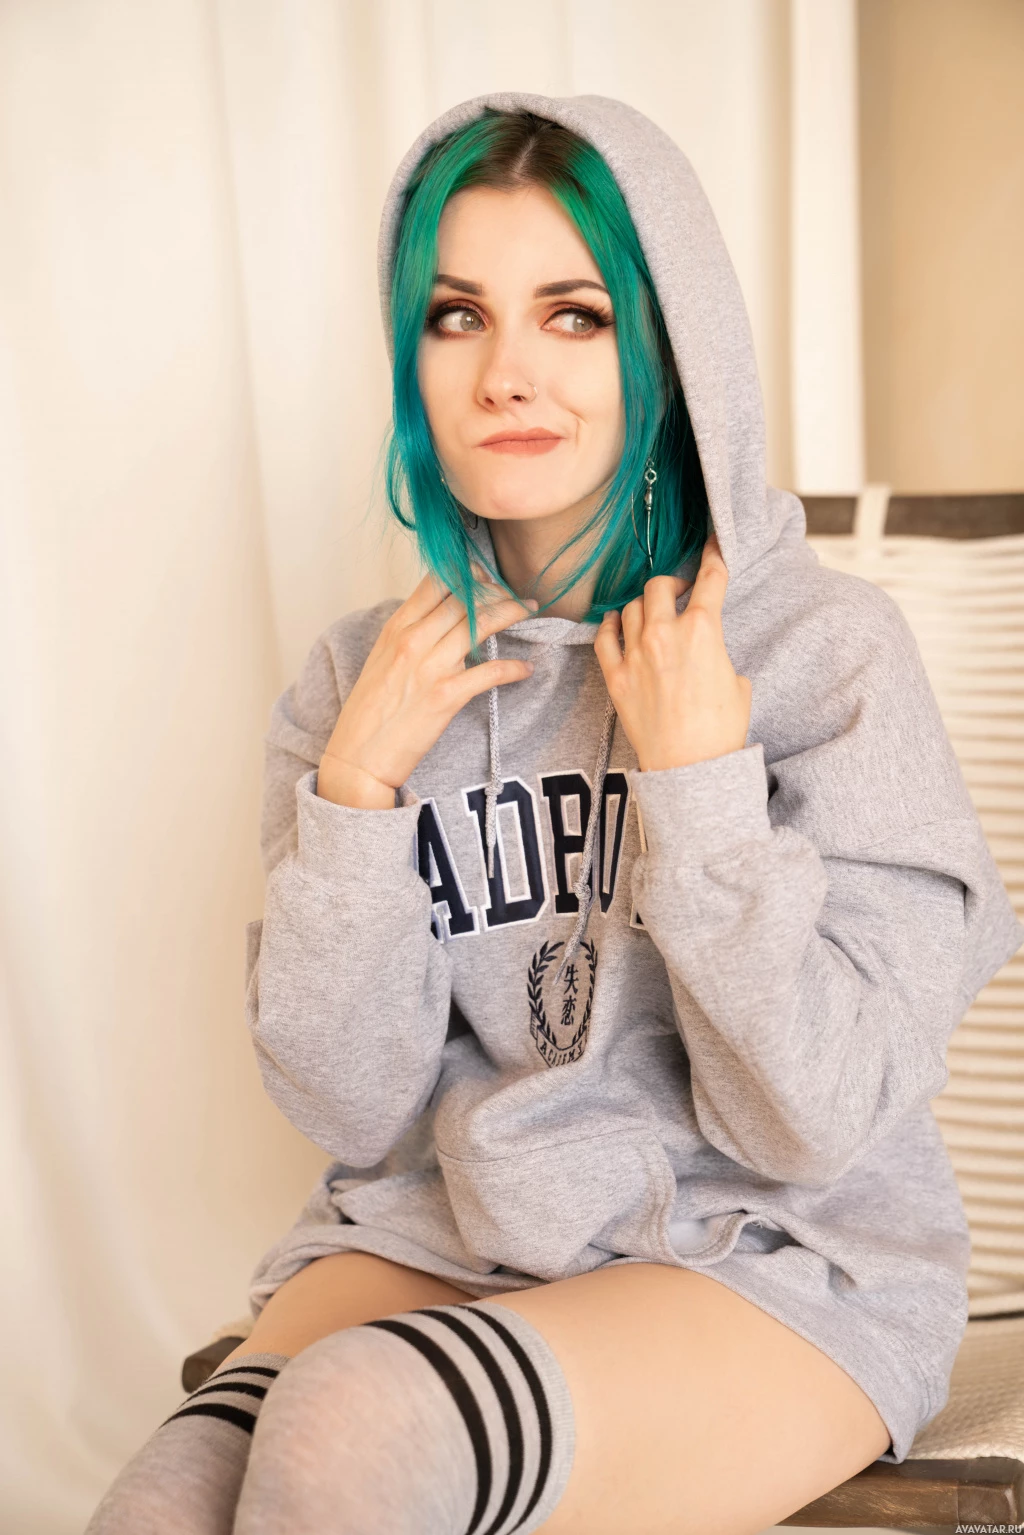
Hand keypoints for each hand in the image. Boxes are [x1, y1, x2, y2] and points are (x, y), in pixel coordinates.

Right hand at [318, 568, 535, 807]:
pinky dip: (513, 668)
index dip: (466, 572)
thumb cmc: (368, 713)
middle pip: (464, 598)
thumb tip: (436, 619)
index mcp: (395, 628)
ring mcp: (431, 666)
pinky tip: (526, 668)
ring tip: (530, 609)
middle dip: (496, 590)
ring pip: (481, 624)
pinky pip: (490, 672)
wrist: (358, 757)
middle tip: (515, 592)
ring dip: (512, 612)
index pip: (435, 583)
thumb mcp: (380, 659)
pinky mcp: (446, 695)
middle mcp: (413, 640)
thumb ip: (407, 634)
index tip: (484, 573)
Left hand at [593, 532, 751, 771]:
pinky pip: (604, 637)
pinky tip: (616, 622)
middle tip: (679, 592)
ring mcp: (635, 654)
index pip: (710, 579)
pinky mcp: (615, 677)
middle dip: (672, 583)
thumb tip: (709, 657)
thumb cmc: (721, 730)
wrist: (691, 768)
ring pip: (631, 607)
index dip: (714, 557)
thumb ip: (720, 656)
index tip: (713, 546)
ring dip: (643, 604)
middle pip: (659, 586)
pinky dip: (611, 624)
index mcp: (703, 629)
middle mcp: (665, 634)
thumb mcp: (739, 684)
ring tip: (651, 612)